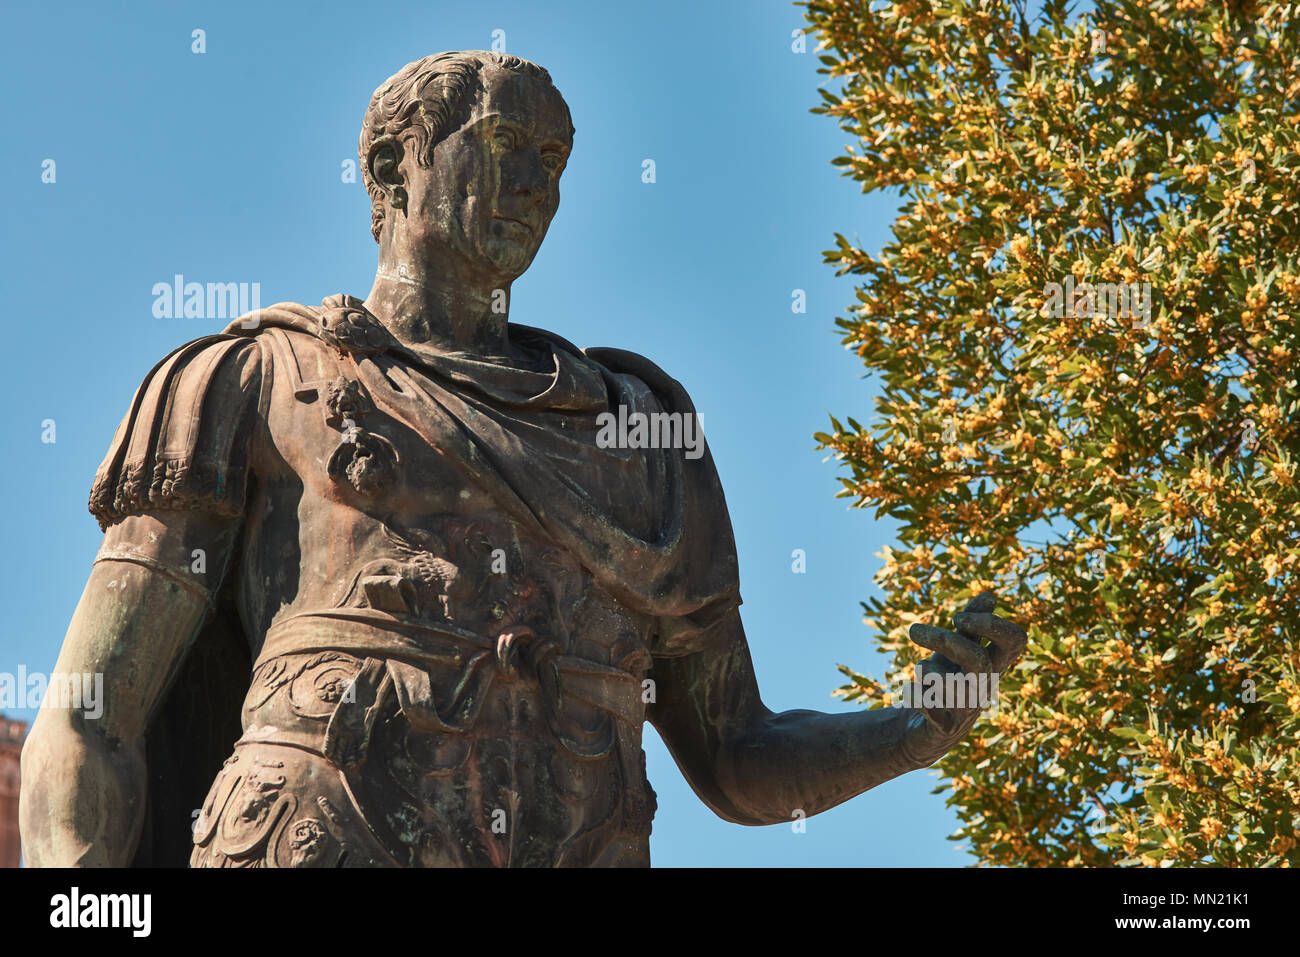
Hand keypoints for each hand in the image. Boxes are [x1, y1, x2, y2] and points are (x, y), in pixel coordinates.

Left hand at [899, 591, 1027, 755]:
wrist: (924, 728)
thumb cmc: (946, 680)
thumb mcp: (956, 648)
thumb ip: (971, 625)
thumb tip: (989, 596)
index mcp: (993, 663)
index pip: (1015, 641)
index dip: (993, 624)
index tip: (958, 618)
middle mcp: (984, 686)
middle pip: (978, 661)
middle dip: (944, 640)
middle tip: (913, 629)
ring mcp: (966, 709)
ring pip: (956, 689)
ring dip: (929, 672)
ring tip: (918, 668)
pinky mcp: (944, 728)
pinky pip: (934, 711)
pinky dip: (916, 696)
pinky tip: (907, 689)